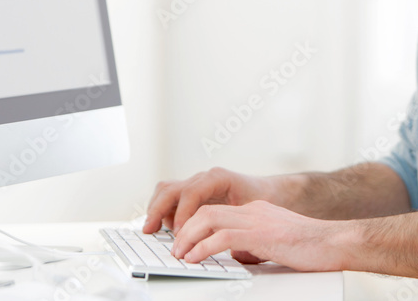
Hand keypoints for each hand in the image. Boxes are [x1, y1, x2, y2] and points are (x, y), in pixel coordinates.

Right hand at [143, 167, 274, 233]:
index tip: (179, 232)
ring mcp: (195, 184)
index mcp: (218, 178)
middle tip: (150, 230)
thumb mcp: (253, 209)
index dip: (183, 212)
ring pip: (165, 190)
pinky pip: (169, 198)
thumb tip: (218, 239)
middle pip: (171, 188)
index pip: (192, 191)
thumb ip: (235, 220)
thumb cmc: (263, 199)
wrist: (268, 191)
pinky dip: (162, 211)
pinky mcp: (191, 194)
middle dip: (158, 209)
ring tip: (151, 230)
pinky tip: (164, 229)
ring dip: (156, 209)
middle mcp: (203, 178)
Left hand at [171, 200, 351, 270]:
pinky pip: (223, 237)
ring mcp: (257, 220)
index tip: (182, 240)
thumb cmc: (312, 247)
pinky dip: (203, 247)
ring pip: (210, 219)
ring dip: (188, 237)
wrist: (336, 242)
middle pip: (207, 210)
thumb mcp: (274, 243)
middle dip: (184, 228)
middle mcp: (253, 211)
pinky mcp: (262, 234)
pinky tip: (195, 257)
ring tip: (179, 254)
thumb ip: (253, 244)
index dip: (194, 224)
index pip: (216, 210)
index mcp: (256, 211)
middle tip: (174, 248)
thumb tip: (236, 255)